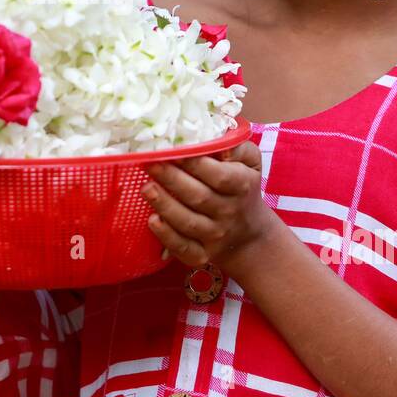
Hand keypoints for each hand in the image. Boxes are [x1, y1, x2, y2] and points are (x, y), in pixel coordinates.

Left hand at [141, 140, 276, 268]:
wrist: (250, 234)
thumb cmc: (242, 188)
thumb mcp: (250, 163)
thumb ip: (238, 146)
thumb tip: (222, 142)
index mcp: (241, 185)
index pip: (220, 176)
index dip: (196, 164)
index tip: (174, 150)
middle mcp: (229, 212)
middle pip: (199, 197)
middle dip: (172, 179)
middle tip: (150, 164)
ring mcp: (215, 235)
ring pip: (188, 222)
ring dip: (165, 205)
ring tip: (146, 188)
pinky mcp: (202, 254)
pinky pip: (184, 249)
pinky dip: (167, 237)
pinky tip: (153, 221)